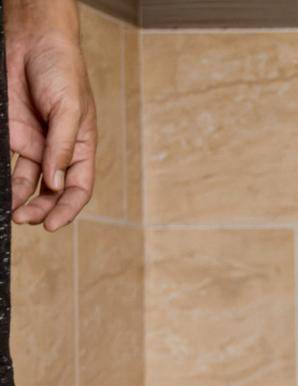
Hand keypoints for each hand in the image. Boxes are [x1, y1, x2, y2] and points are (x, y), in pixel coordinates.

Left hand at [6, 0, 95, 230]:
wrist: (31, 40)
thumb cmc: (62, 69)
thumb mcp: (70, 109)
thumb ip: (63, 147)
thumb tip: (55, 184)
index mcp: (82, 147)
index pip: (77, 187)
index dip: (67, 209)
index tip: (51, 224)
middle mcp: (58, 150)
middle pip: (52, 191)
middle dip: (41, 209)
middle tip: (25, 220)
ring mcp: (34, 143)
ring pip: (29, 182)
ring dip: (20, 200)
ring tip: (11, 212)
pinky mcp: (11, 133)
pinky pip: (8, 163)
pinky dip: (5, 180)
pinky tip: (1, 190)